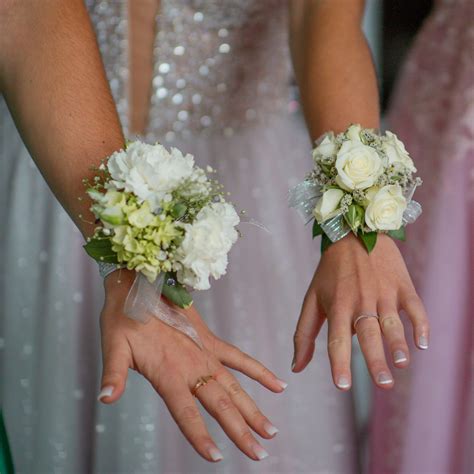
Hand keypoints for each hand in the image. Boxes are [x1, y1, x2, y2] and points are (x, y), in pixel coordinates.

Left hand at [98, 271, 285, 461]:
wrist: (140, 283)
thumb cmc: (123, 315)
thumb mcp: (113, 344)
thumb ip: (114, 374)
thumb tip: (105, 400)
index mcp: (168, 371)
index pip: (186, 411)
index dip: (201, 436)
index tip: (217, 458)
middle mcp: (192, 364)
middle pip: (220, 403)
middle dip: (240, 431)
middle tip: (259, 455)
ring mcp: (205, 351)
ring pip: (234, 385)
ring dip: (253, 409)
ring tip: (271, 431)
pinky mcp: (210, 340)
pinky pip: (238, 357)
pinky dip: (258, 371)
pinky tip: (277, 384)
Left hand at [292, 233, 428, 389]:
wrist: (354, 233)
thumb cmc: (330, 272)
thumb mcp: (312, 299)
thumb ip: (304, 334)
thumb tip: (296, 368)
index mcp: (337, 306)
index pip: (337, 339)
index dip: (339, 363)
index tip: (342, 386)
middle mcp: (360, 301)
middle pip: (368, 334)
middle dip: (376, 359)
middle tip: (383, 385)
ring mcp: (383, 292)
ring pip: (391, 322)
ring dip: (398, 343)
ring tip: (401, 363)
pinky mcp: (401, 285)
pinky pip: (414, 306)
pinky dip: (420, 323)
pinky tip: (422, 343)